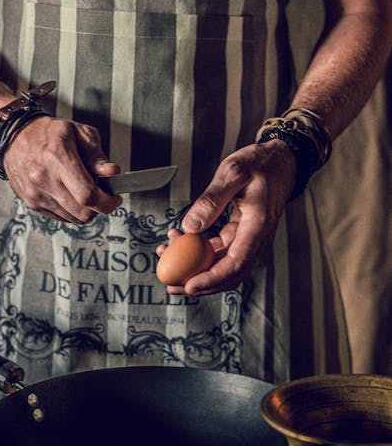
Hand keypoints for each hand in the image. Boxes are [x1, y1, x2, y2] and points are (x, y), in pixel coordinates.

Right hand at [2, 116, 121, 221]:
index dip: (107, 202)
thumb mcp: (79, 133)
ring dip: (85, 209)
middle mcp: (44, 179)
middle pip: (82, 212)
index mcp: (58, 158)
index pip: (87, 195)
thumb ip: (97, 155)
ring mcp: (36, 194)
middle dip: (99, 207)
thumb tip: (111, 172)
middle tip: (103, 195)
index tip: (115, 198)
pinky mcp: (32, 203)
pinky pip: (60, 217)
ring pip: (73, 218)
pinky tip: (69, 193)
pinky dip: (70, 210)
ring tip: (83, 190)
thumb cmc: (48, 133)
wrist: (14, 136)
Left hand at [156, 139, 296, 295]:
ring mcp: (248, 239)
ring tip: (165, 254)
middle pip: (228, 274)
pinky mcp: (239, 236)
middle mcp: (256, 239)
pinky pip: (218, 252)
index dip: (212, 278)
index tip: (189, 285)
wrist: (280, 161)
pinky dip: (198, 251)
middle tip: (170, 284)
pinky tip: (178, 238)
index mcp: (258, 226)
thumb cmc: (259, 163)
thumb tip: (189, 227)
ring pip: (221, 265)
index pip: (236, 264)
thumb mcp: (234, 173)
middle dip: (199, 283)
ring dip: (194, 267)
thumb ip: (212, 199)